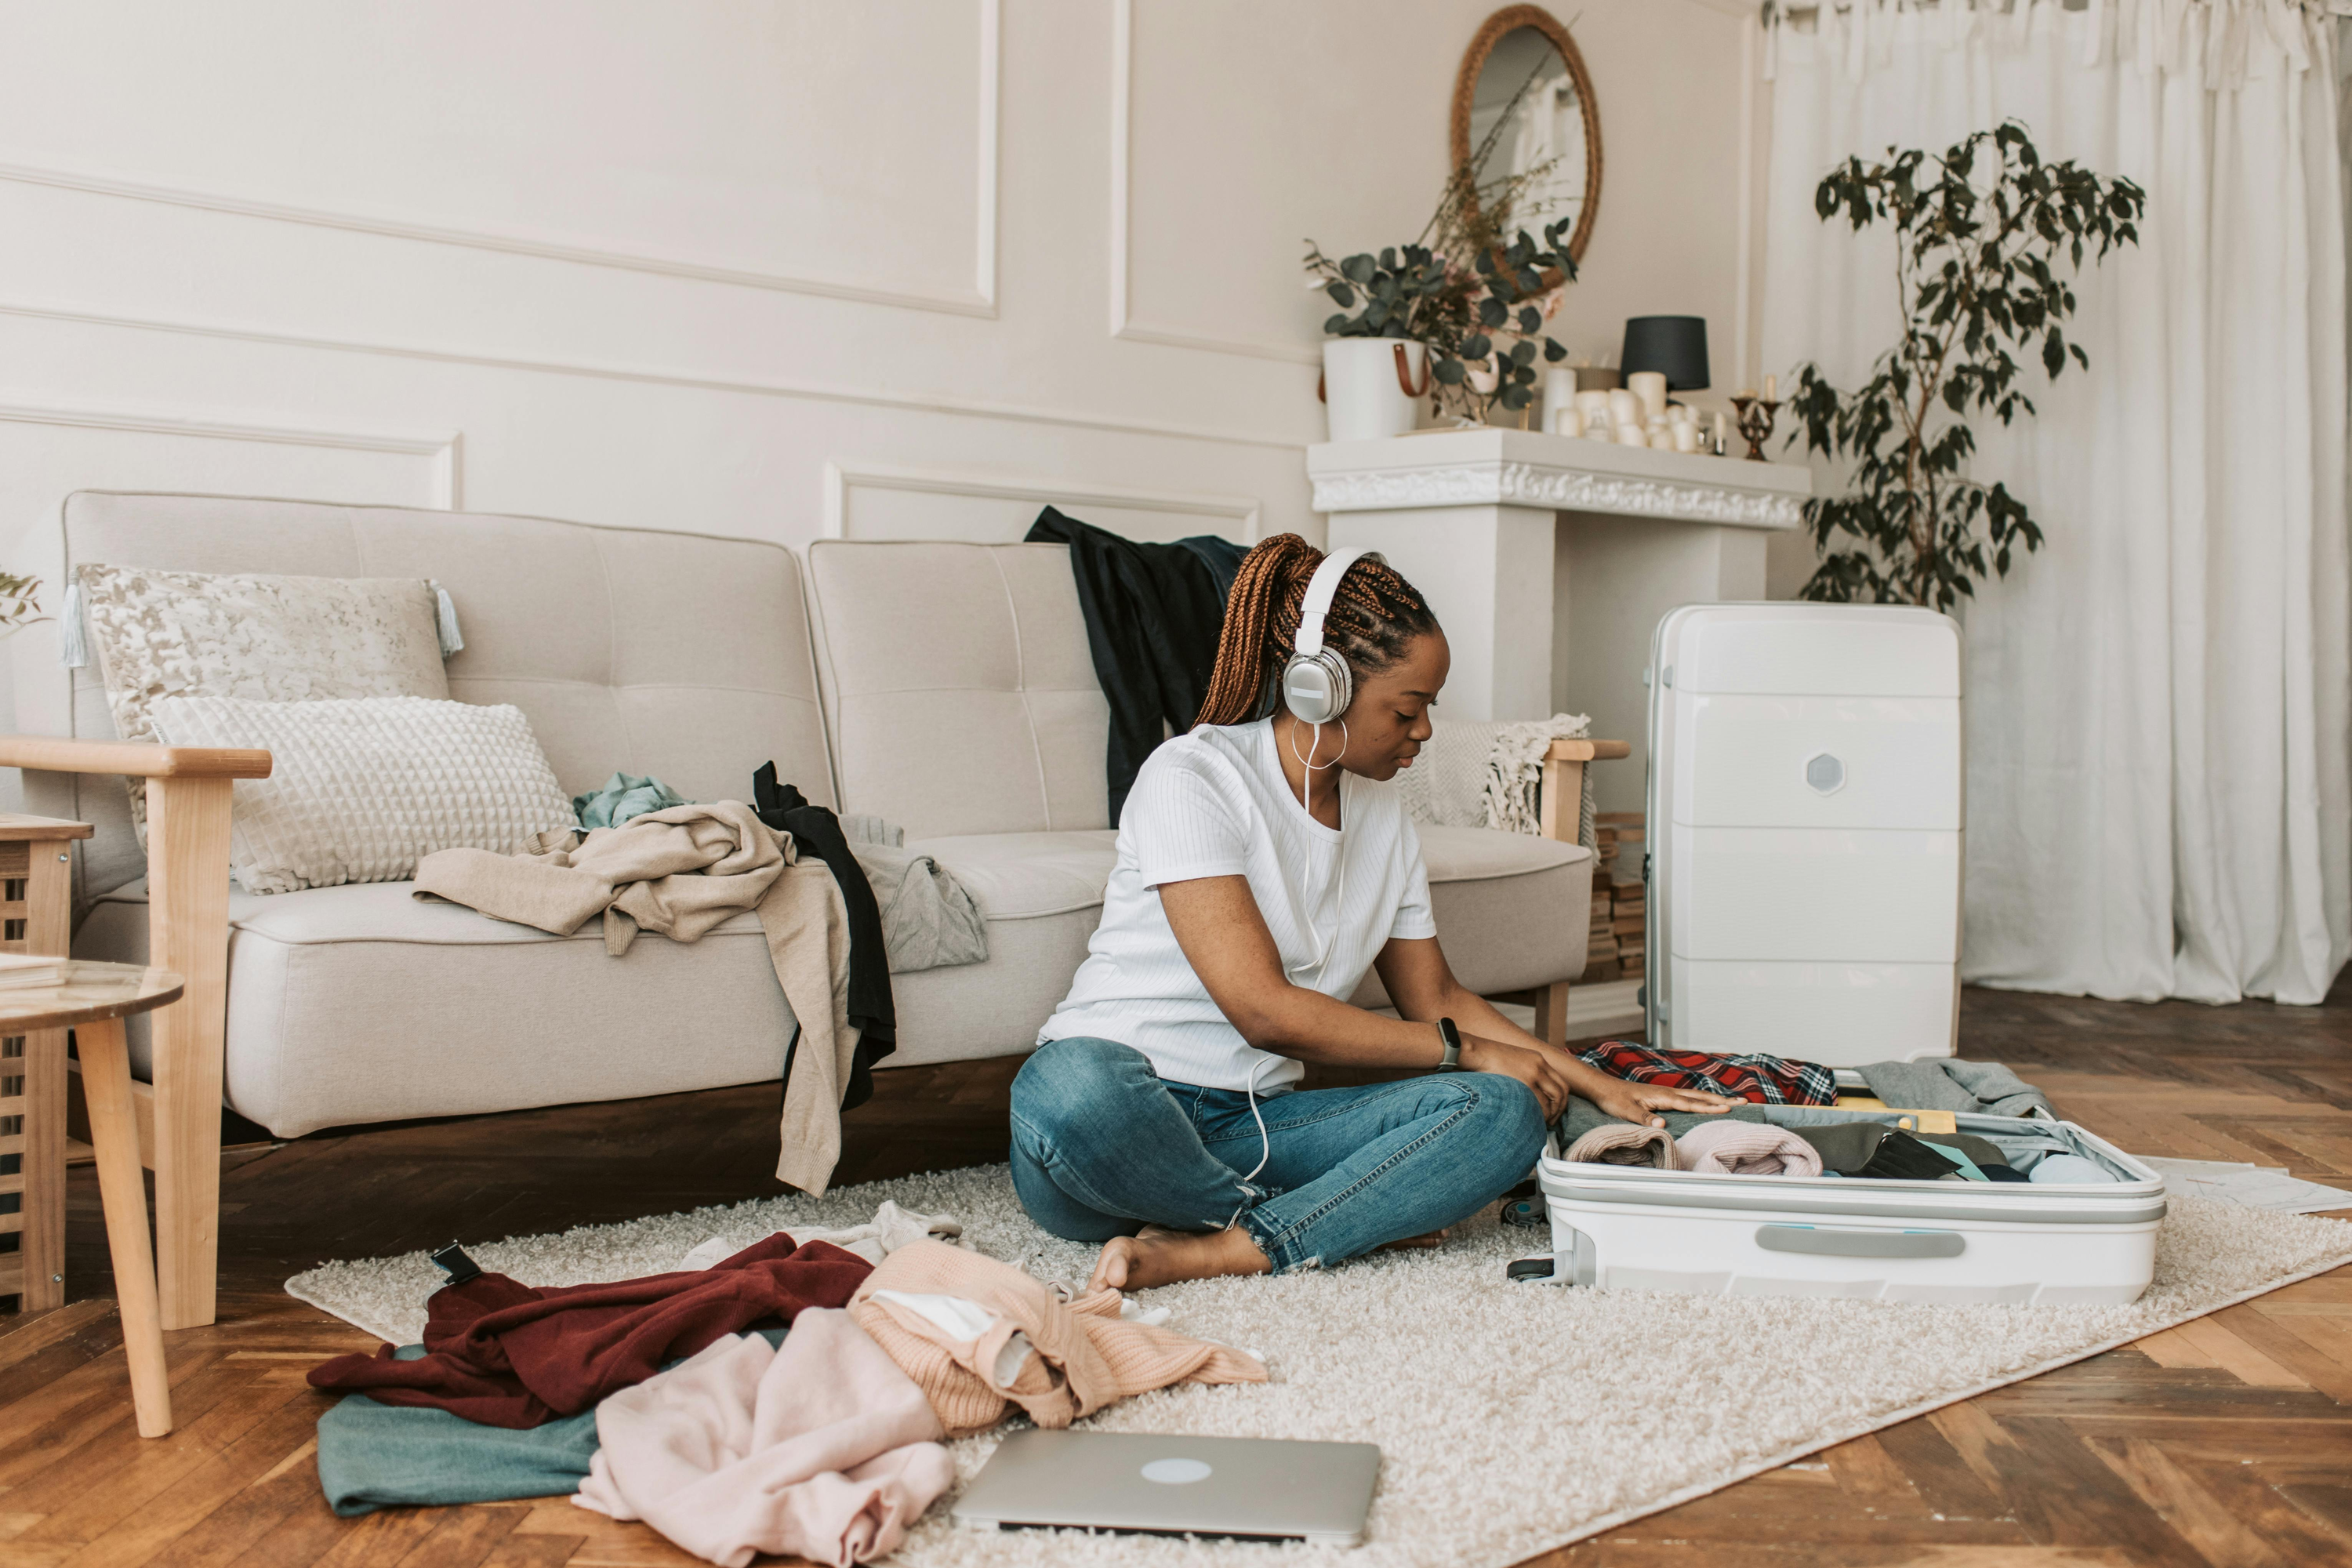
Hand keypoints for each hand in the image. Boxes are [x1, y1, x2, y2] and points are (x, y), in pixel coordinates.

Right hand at [1458, 1034, 1573, 1120]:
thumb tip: (1530, 1093)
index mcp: (1538, 1059)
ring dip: (1549, 1115)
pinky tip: (1532, 1121)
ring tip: (1540, 1124)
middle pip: (1561, 1092)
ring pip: (1552, 1101)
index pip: (1560, 1082)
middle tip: (1551, 1121)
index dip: (1561, 1100)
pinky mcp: (1524, 1083)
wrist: (1475, 1052)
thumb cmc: (1487, 1059)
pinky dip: (1539, 1115)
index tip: (1554, 1111)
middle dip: (1559, 1110)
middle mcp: (1539, 1066)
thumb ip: (1525, 1073)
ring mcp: (1533, 1074)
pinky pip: (1540, 1105)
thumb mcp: (1512, 1061)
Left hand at [1582, 1076, 1739, 1128]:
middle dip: (1722, 1100)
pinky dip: (1703, 1100)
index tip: (1728, 1109)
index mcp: (1663, 1096)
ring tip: (1734, 1101)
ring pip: (1696, 1096)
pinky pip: (1689, 1098)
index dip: (1709, 1108)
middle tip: (1744, 1102)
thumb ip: (1644, 1118)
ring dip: (1715, 1099)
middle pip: (1700, 1097)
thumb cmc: (1613, 1099)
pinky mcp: (1663, 1095)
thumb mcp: (1625, 1111)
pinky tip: (1707, 1103)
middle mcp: (1668, 1092)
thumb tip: (1661, 1125)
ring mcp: (1666, 1093)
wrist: (1603, 1087)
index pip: (1691, 1104)